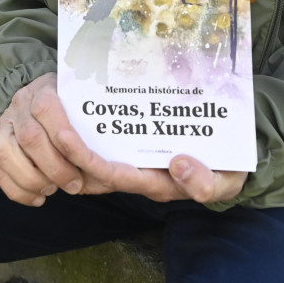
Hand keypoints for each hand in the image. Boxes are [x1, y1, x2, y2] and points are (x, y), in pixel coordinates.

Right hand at [0, 73, 111, 205]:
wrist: (53, 106)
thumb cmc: (83, 115)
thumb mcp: (97, 112)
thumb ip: (118, 137)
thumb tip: (156, 179)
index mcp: (47, 87)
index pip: (48, 107)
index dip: (63, 136)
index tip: (83, 162)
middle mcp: (21, 102)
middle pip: (29, 136)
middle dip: (54, 167)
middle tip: (75, 184)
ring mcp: (6, 122)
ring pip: (5, 152)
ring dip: (32, 178)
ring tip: (53, 189)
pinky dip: (17, 189)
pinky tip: (39, 197)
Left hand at [55, 124, 246, 203]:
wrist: (230, 153)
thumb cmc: (226, 168)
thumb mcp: (226, 180)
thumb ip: (206, 183)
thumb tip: (178, 165)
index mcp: (157, 182)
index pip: (117, 176)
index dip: (92, 163)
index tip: (69, 142)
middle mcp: (140, 172)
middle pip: (98, 166)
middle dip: (74, 149)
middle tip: (53, 127)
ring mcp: (135, 158)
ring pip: (97, 153)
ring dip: (74, 137)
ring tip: (55, 109)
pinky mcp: (133, 141)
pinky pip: (104, 139)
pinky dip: (86, 125)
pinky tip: (73, 99)